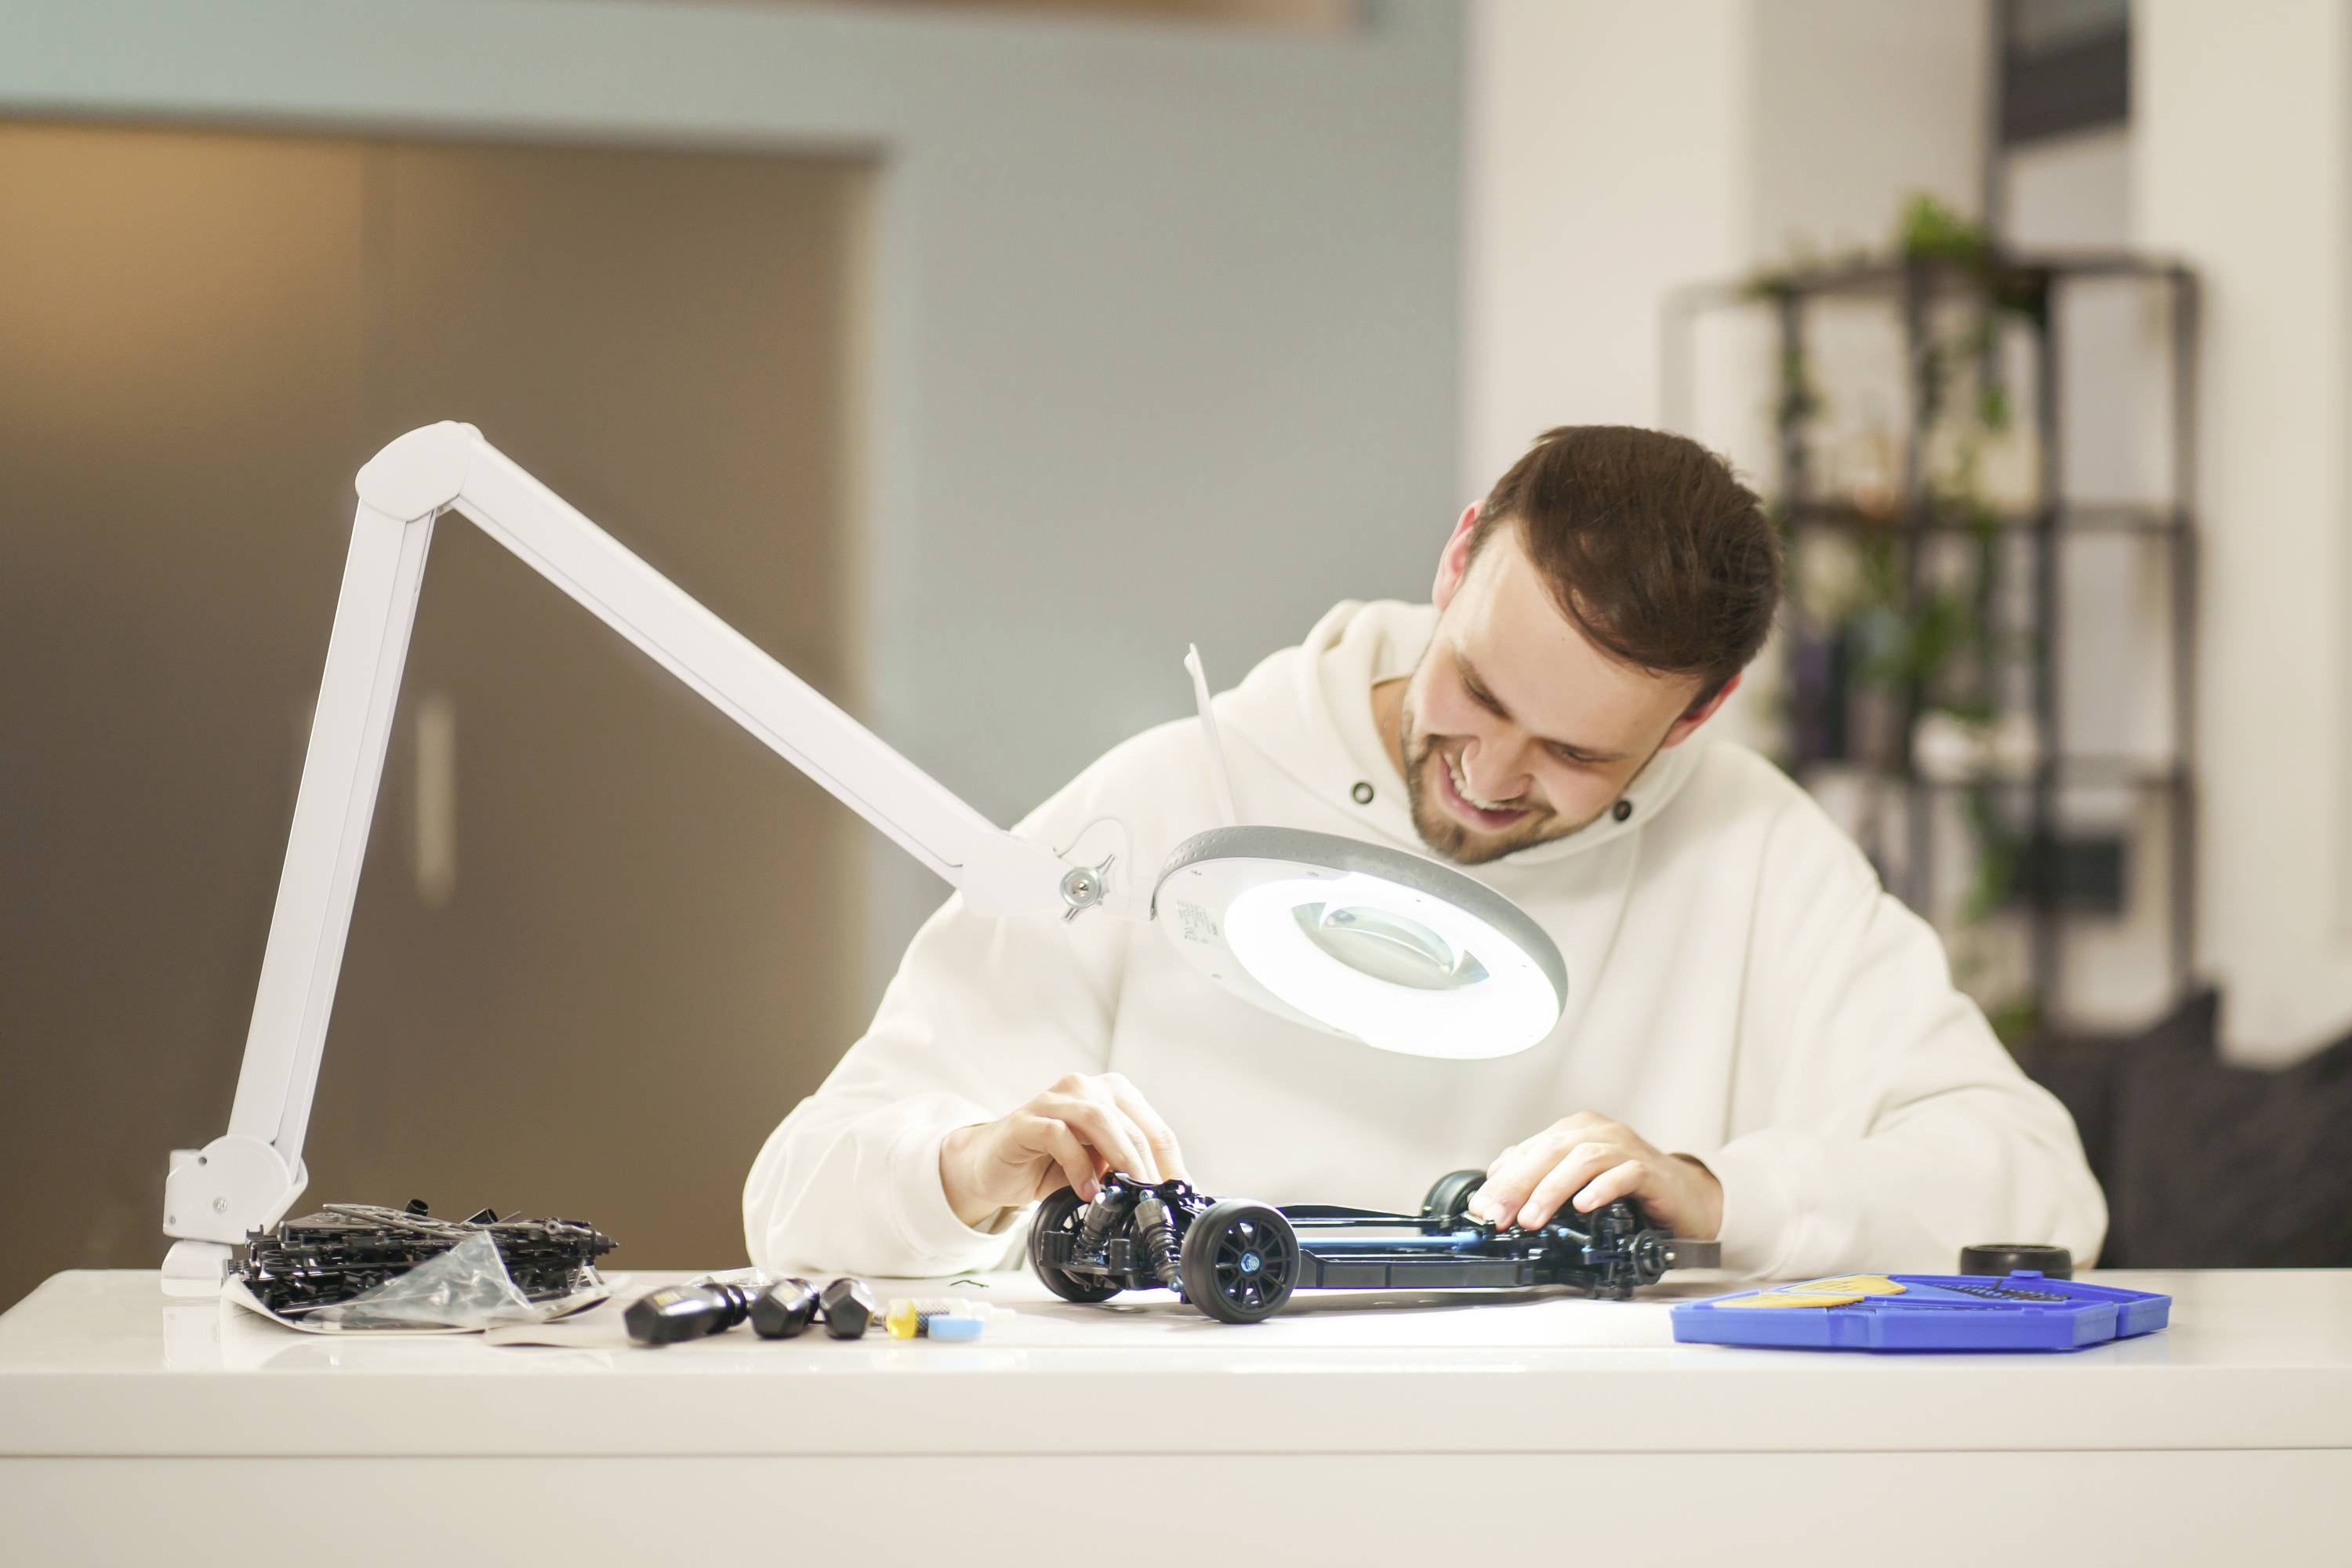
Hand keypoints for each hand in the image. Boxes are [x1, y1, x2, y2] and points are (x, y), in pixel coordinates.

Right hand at [939, 1072, 1188, 1228]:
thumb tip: (1164, 1197)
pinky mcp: (1027, 1119)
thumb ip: (1125, 1172)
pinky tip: (1084, 1191)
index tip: (1179, 1197)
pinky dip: (1078, 1165)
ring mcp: (1054, 1099)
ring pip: (1099, 1119)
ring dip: (1118, 1158)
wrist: (991, 1167)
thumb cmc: (1049, 1166)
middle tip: (1153, 1202)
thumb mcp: (1097, 1170)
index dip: (1170, 1166)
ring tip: (1126, 1191)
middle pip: (1130, 1125)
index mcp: (1112, 1095)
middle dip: (1147, 1168)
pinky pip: (1059, 1134)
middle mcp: (1086, 1087)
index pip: (1154, 1130)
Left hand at [1467, 1111, 1721, 1237]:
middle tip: (1501, 1215)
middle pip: (1551, 1150)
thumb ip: (1540, 1178)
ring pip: (1583, 1159)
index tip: (1482, 1208)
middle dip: (1520, 1185)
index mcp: (1577, 1130)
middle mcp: (1599, 1132)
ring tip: (1534, 1219)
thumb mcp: (1578, 1181)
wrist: (1686, 1198)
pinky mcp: (1651, 1171)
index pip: (1530, 1149)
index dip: (1503, 1179)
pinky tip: (1585, 1206)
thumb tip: (1495, 1190)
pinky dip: (1601, 1189)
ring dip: (1553, 1190)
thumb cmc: (1631, 1189)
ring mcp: (1626, 1148)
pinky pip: (1624, 1174)